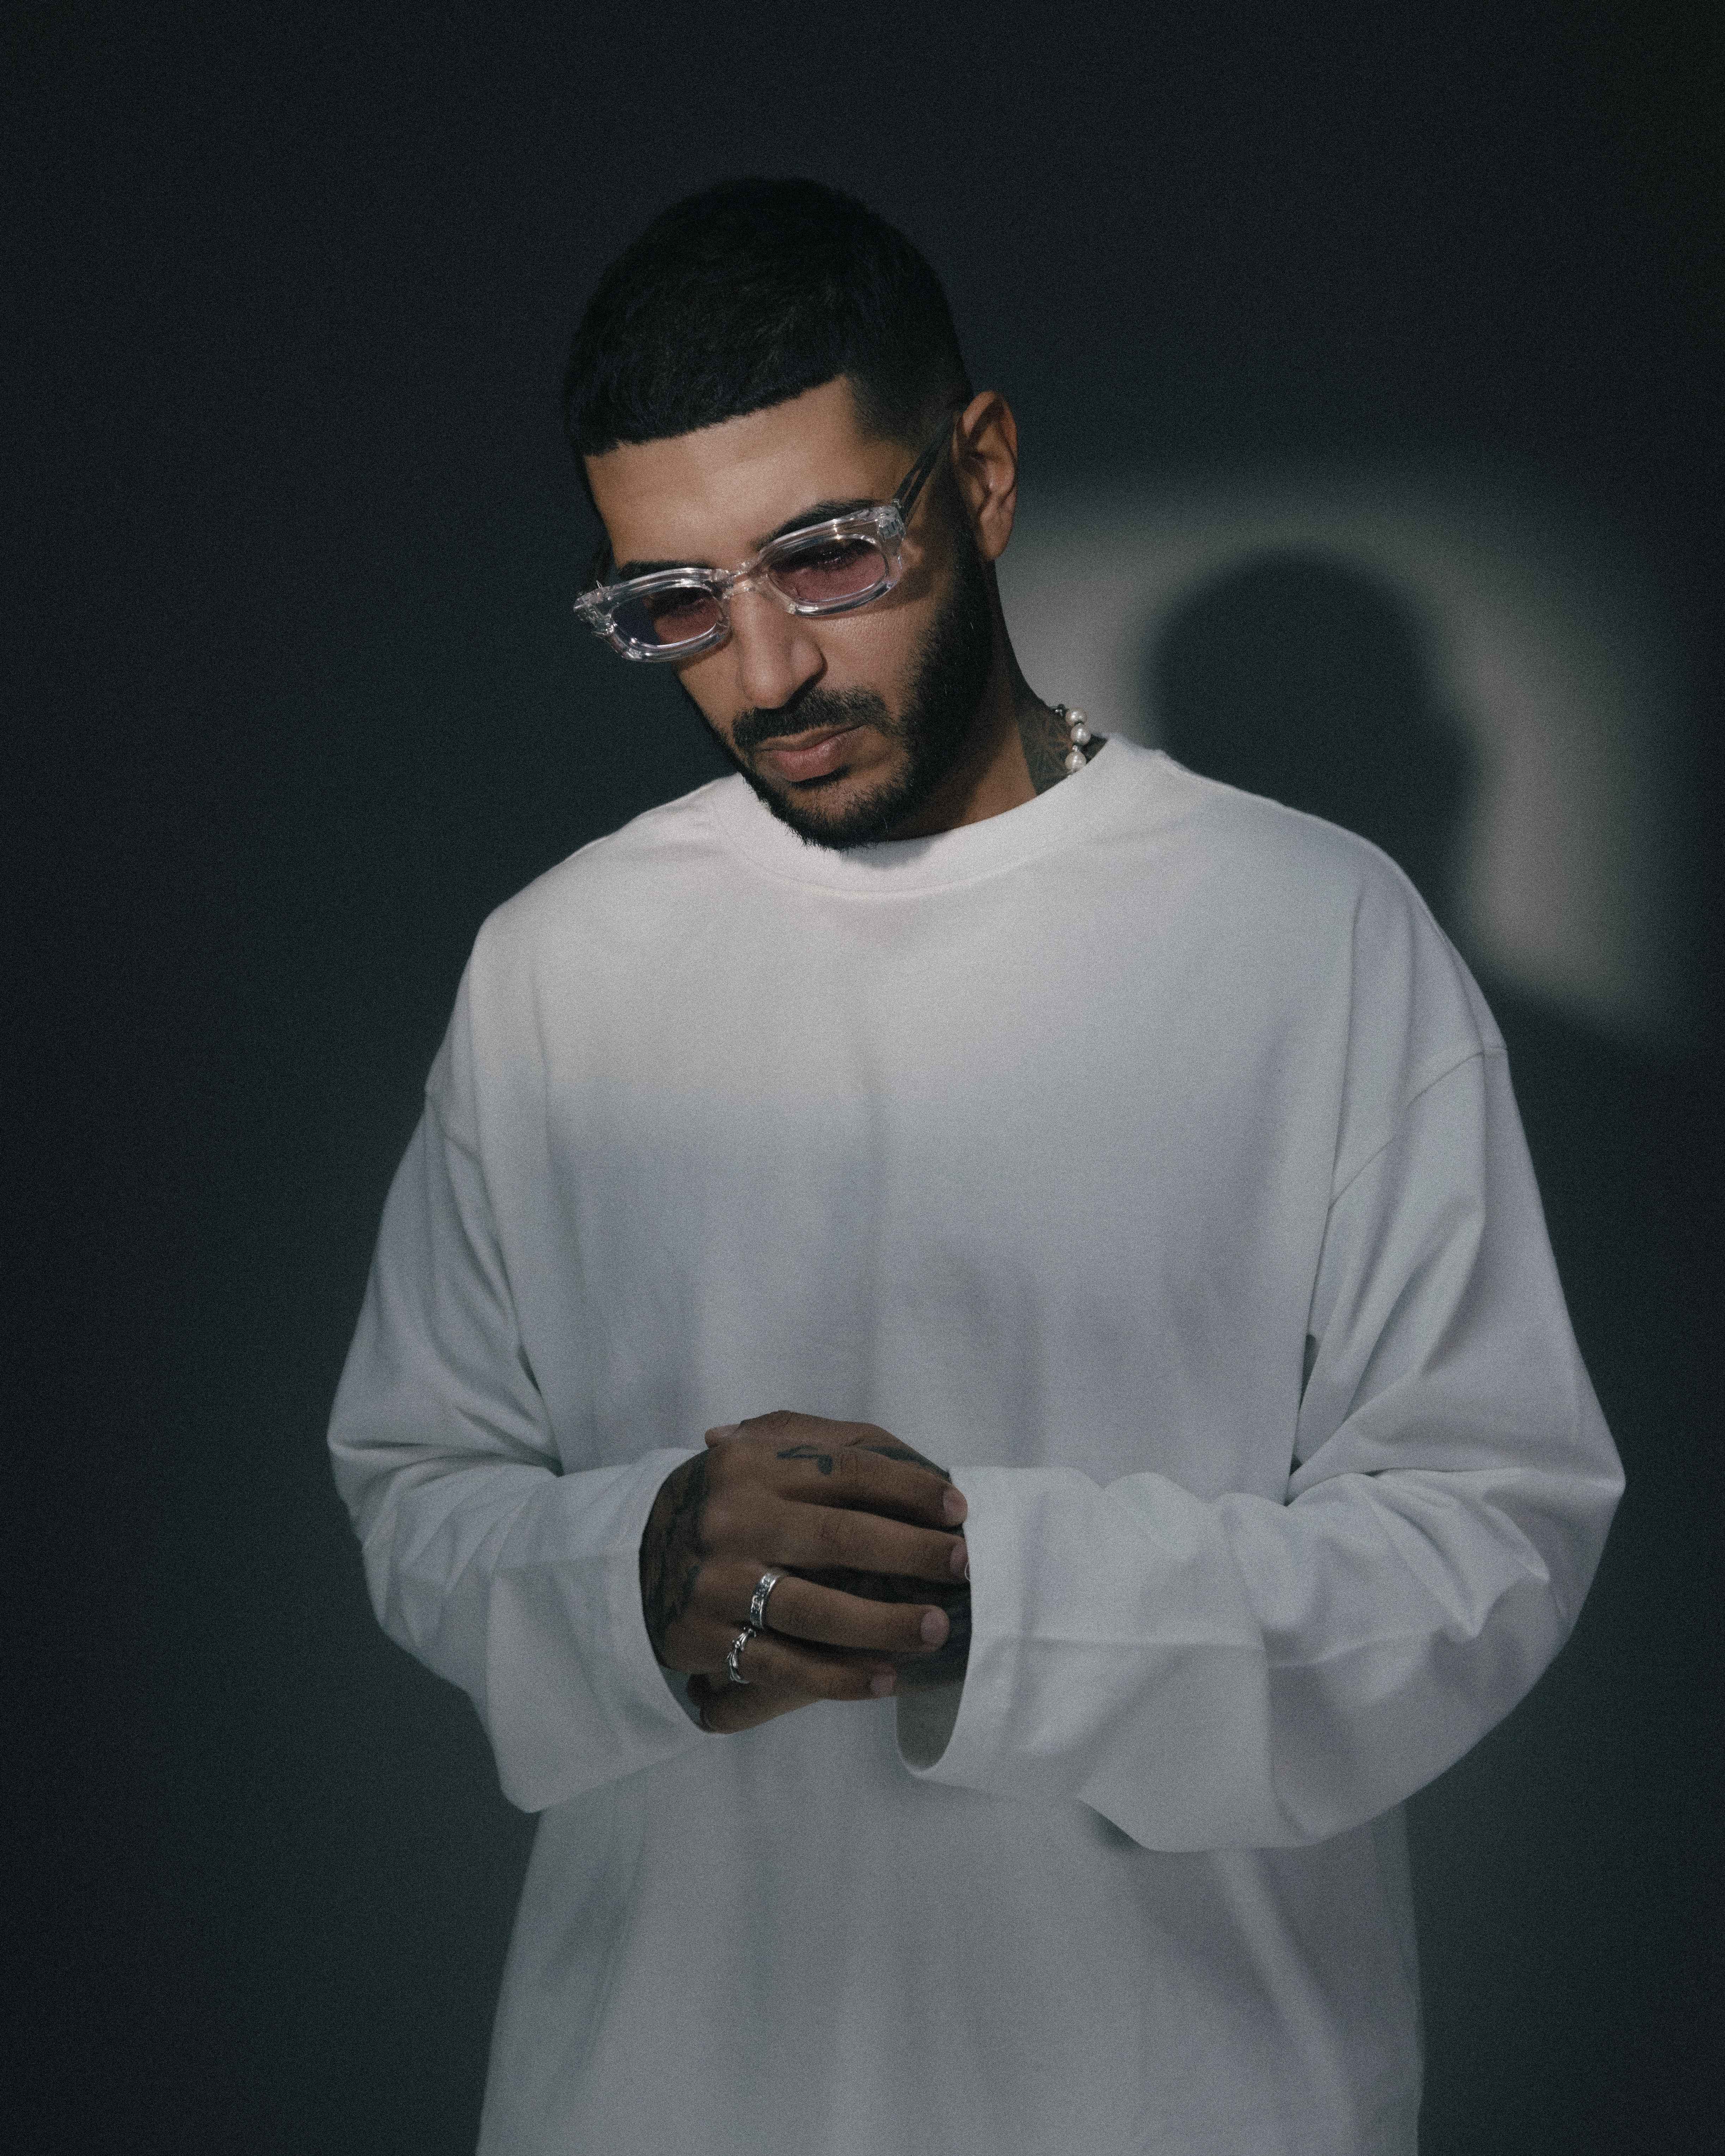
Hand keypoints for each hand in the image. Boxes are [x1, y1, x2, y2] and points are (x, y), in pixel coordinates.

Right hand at [638, 1410, 968, 1735]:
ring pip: (817, 1611)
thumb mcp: (761, 1457)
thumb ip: (824, 1444)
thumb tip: (909, 1458)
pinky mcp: (706, 1638)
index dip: (910, 1488)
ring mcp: (718, 1582)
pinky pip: (786, 1666)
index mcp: (752, 1463)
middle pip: (841, 1537)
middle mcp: (732, 1518)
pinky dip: (841, 1677)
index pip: (847, 1469)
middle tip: (963, 1566)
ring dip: (887, 1623)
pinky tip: (886, 1678)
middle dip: (912, 1554)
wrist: (632, 1558)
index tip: (958, 1508)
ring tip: (937, 1629)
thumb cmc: (727, 1503)